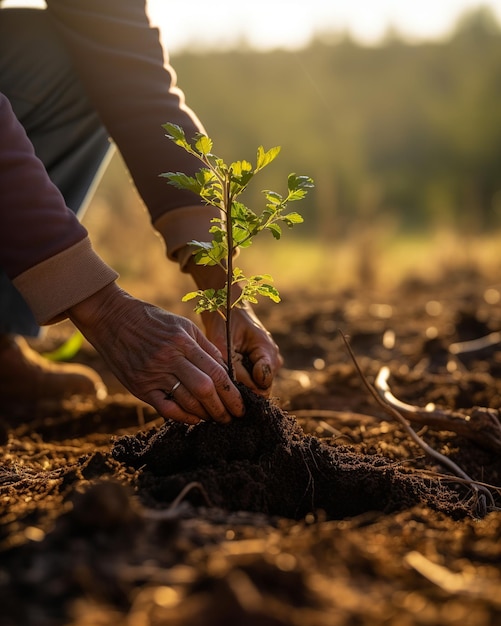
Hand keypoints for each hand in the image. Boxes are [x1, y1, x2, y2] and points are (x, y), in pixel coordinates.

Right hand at [67, 283, 243, 424]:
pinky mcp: (139, 387)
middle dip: (223, 408)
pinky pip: (165, 408)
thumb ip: (205, 346)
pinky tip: (194, 418)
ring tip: (216, 419)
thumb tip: (225, 369)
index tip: (241, 405)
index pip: (216, 372)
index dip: (232, 393)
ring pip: (187, 401)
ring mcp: (153, 374)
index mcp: (184, 342)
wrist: (112, 319)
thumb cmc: (152, 320)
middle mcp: (170, 359)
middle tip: (233, 418)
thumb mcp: (182, 325)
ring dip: (205, 414)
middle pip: (205, 390)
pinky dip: (182, 417)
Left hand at [185, 257, 282, 394]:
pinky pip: (253, 383)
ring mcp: (270, 364)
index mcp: (267, 350)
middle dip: (243, 387)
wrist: (227, 310)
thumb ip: (234, 369)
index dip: (246, 388)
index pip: (263, 384)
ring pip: (257, 387)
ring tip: (226, 370)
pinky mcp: (262, 367)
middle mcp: (273, 359)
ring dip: (241, 384)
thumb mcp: (223, 344)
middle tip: (224, 377)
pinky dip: (240, 380)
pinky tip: (229, 371)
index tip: (228, 380)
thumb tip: (240, 394)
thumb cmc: (224, 324)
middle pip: (262, 389)